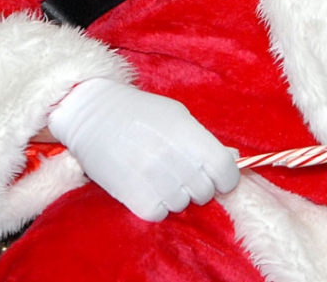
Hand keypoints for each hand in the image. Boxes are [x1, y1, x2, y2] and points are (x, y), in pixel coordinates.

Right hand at [47, 78, 239, 220]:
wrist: (93, 115)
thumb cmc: (140, 112)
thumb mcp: (178, 116)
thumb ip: (205, 140)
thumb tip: (234, 158)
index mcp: (186, 132)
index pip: (224, 169)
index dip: (228, 178)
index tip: (221, 178)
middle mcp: (171, 157)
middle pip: (205, 191)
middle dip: (200, 185)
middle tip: (183, 172)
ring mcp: (150, 178)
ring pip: (182, 204)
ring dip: (177, 195)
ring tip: (161, 176)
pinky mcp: (131, 196)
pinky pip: (159, 214)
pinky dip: (157, 205)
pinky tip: (148, 187)